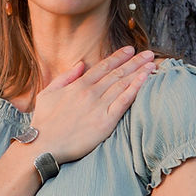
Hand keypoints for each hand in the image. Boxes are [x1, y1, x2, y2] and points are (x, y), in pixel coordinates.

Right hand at [31, 46, 155, 163]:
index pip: (102, 67)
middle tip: (148, 54)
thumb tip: (81, 64)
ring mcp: (99, 106)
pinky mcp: (105, 122)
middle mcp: (90, 92)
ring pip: (123, 84)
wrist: (43, 146)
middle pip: (117, 73)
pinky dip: (135, 89)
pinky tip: (145, 80)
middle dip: (134, 62)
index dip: (118, 57)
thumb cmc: (43, 123)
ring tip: (151, 64)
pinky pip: (124, 102)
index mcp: (78, 85)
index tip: (130, 50)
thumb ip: (65, 77)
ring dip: (139, 72)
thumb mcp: (47, 94)